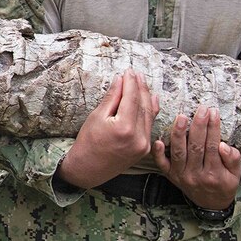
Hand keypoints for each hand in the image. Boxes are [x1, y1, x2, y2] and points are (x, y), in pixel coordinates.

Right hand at [57, 70, 158, 189]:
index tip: (129, 71)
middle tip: (136, 73)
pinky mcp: (145, 149)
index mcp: (124, 128)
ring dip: (147, 97)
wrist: (88, 169)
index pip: (131, 98)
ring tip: (143, 82)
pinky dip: (151, 111)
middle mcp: (138, 137)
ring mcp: (144, 144)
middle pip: (143, 105)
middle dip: (140, 87)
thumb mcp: (96, 117)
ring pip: (149, 114)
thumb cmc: (87, 142)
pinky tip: (152, 100)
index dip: (131, 83)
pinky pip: (150, 125)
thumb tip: (120, 80)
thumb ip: (111, 98)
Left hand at [153, 106, 240, 210]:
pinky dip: (158, 153)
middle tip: (201, 109)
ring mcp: (181, 175)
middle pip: (196, 147)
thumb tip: (224, 146)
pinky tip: (158, 140)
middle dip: (199, 126)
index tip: (214, 112)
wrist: (210, 204)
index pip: (212, 146)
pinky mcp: (170, 175)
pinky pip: (162, 164)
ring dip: (179, 134)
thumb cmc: (224, 184)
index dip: (213, 128)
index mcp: (214, 174)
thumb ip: (233, 160)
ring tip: (181, 117)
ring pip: (179, 152)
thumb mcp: (236, 175)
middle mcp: (196, 175)